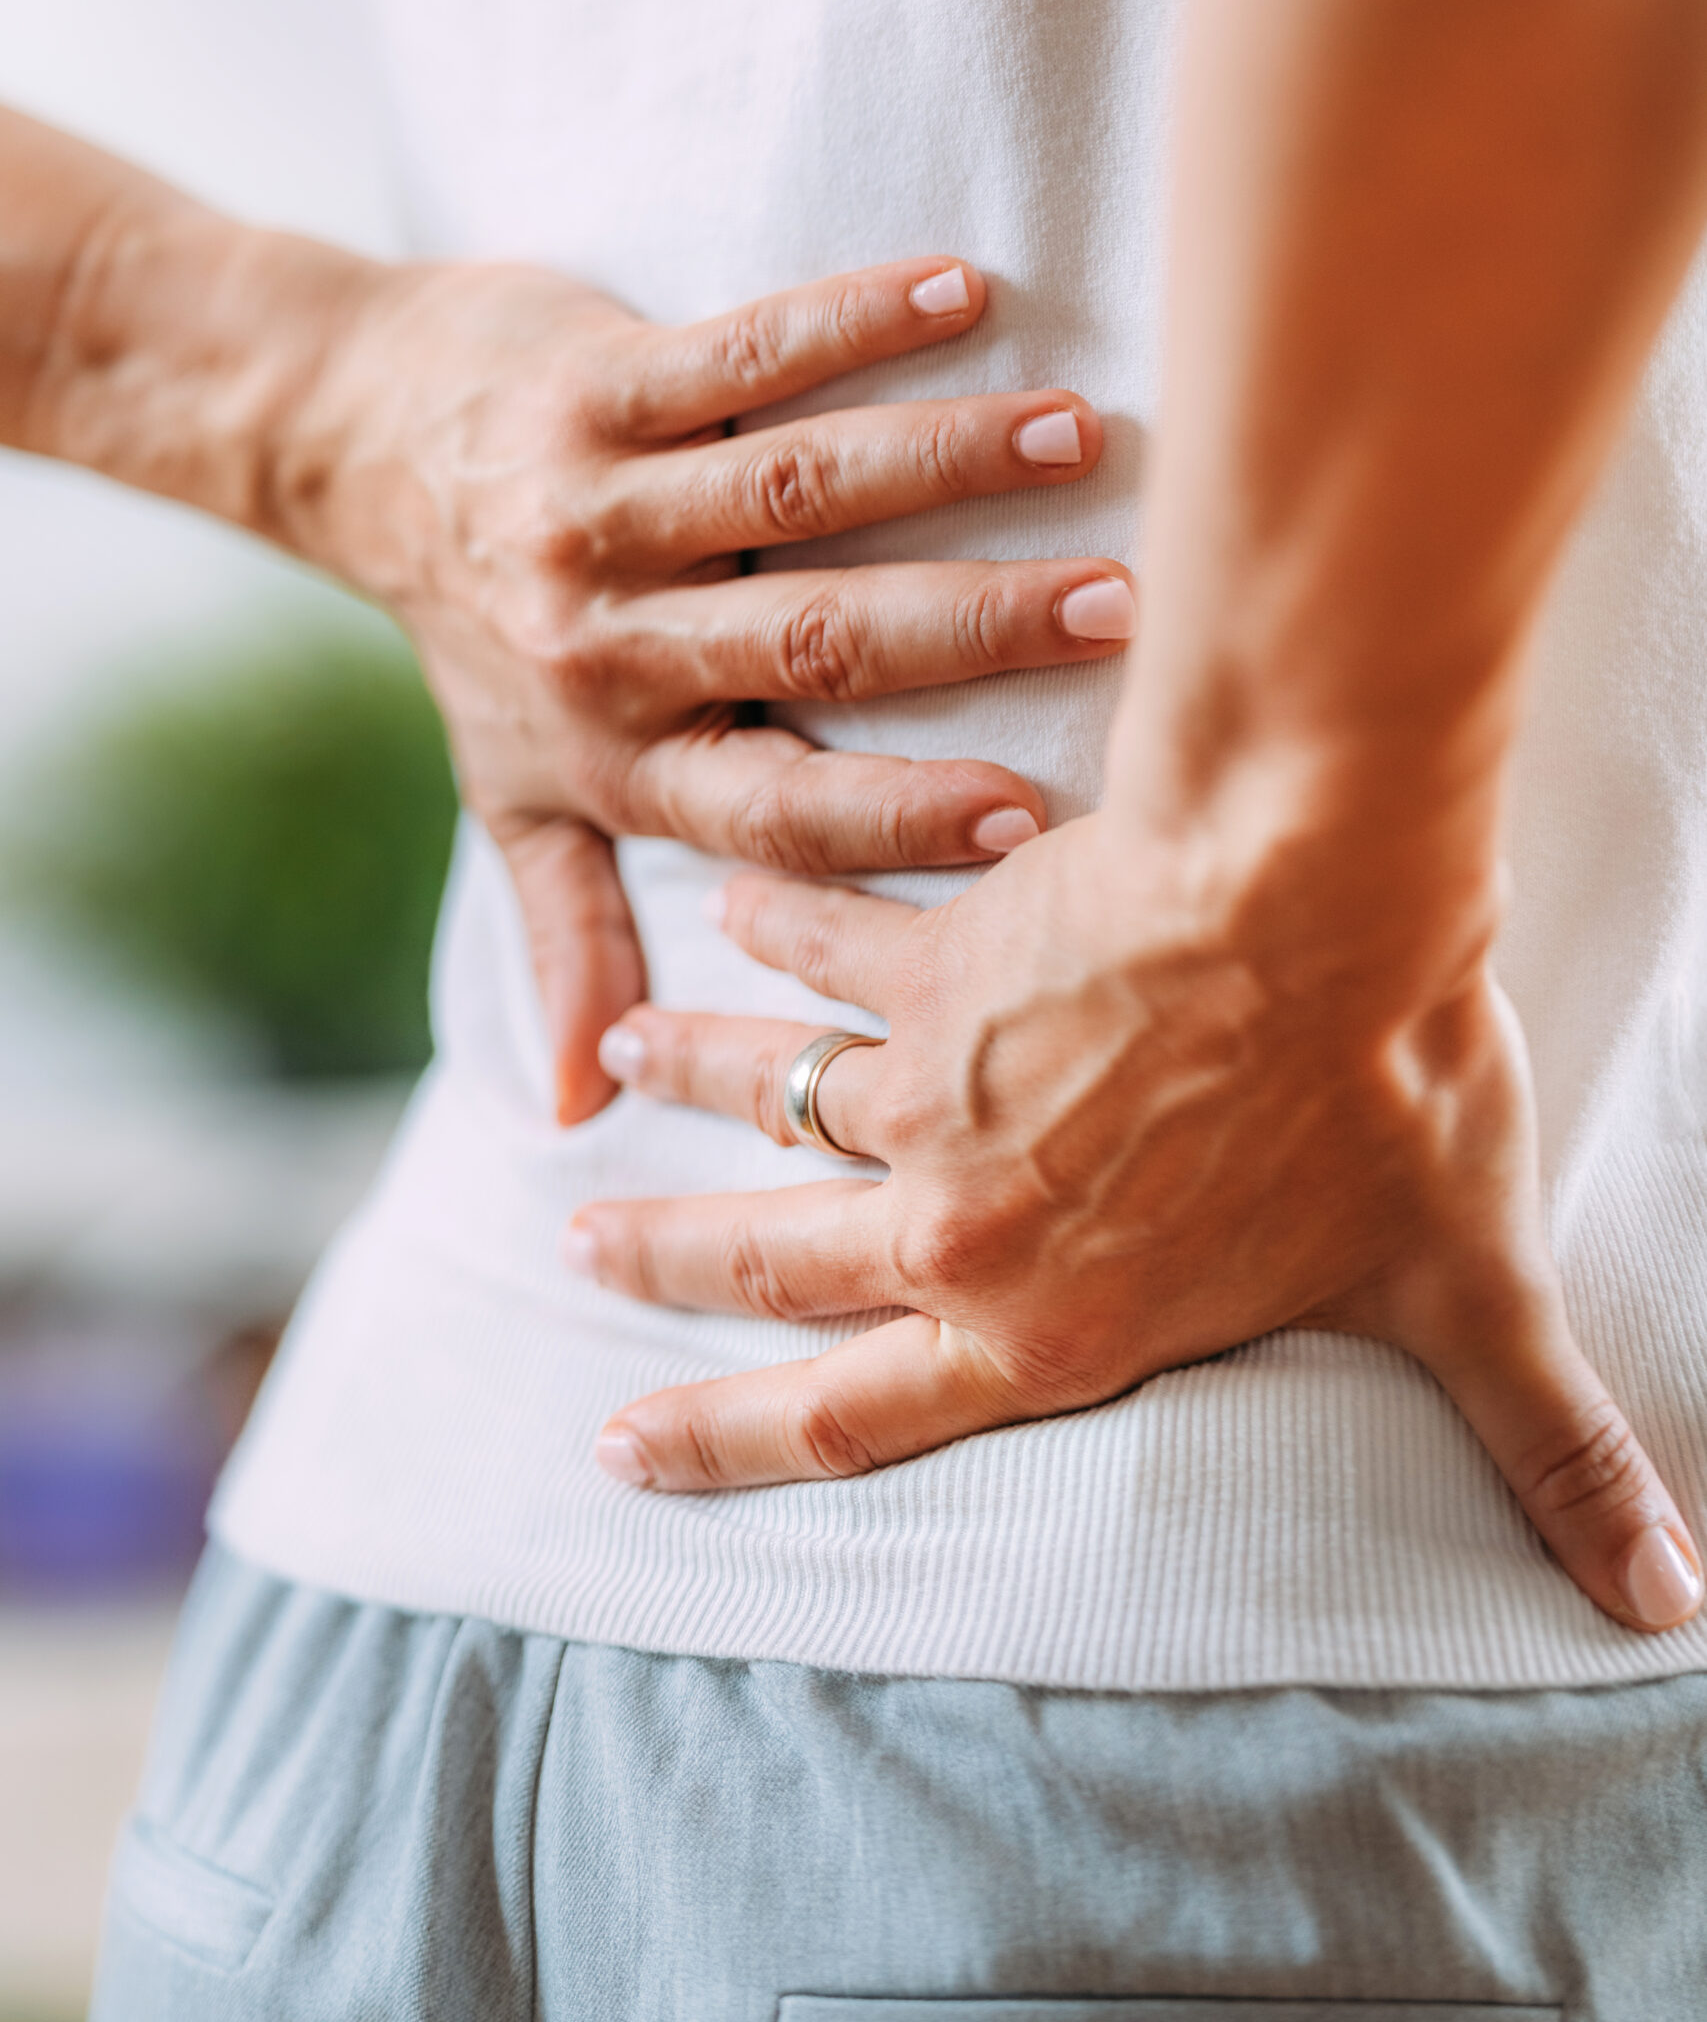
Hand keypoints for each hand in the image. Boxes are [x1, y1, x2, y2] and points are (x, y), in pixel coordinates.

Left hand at [286, 253, 1133, 1119]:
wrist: (354, 451)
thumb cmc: (473, 642)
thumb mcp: (518, 799)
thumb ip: (572, 933)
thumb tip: (588, 1114)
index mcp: (623, 757)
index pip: (777, 807)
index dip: (899, 822)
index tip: (1039, 829)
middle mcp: (610, 641)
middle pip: (814, 643)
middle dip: (979, 627)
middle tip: (1124, 610)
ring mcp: (596, 507)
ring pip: (790, 491)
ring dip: (944, 460)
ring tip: (1080, 437)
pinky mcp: (591, 385)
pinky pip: (734, 355)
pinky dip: (847, 323)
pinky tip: (960, 293)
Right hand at [570, 811, 1703, 1635]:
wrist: (1315, 891)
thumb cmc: (1383, 1090)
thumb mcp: (1460, 1286)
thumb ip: (1542, 1442)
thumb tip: (1667, 1597)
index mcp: (1045, 1326)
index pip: (841, 1416)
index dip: (719, 1441)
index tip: (619, 1442)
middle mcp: (956, 1224)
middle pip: (765, 1263)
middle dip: (659, 1264)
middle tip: (576, 1243)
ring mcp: (929, 1087)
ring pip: (767, 1096)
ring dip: (687, 1079)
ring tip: (615, 1063)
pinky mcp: (935, 959)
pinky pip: (822, 942)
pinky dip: (771, 923)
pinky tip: (728, 896)